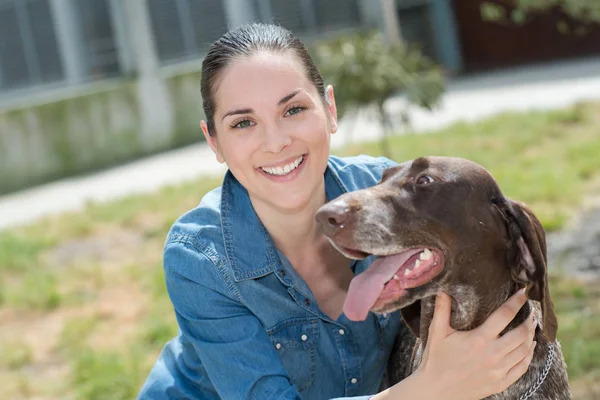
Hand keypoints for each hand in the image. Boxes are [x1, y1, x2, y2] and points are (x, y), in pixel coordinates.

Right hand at [414, 288, 535, 399]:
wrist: (436, 391)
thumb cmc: (435, 360)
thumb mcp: (436, 332)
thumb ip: (442, 310)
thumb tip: (443, 289)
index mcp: (478, 339)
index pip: (504, 315)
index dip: (516, 302)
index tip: (524, 293)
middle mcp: (492, 355)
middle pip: (521, 334)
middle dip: (529, 321)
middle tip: (531, 312)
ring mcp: (498, 371)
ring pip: (525, 351)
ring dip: (531, 337)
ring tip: (532, 327)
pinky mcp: (500, 383)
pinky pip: (522, 368)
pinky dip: (529, 356)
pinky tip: (529, 348)